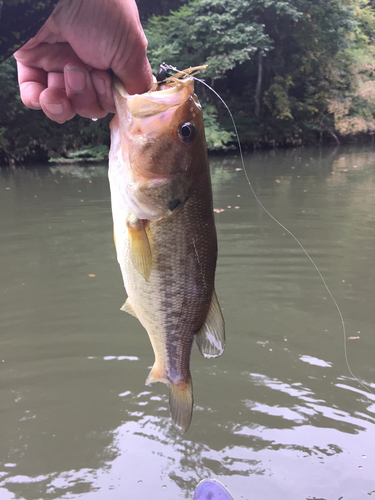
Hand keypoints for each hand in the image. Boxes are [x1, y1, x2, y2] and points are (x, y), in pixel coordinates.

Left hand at [14, 0, 152, 122]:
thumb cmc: (100, 11)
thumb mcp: (132, 48)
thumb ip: (138, 81)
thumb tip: (137, 104)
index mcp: (110, 59)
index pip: (111, 99)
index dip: (108, 99)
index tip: (107, 82)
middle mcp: (85, 61)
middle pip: (89, 105)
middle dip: (87, 98)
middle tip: (85, 72)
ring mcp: (57, 62)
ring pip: (63, 105)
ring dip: (65, 102)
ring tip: (65, 76)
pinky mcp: (31, 60)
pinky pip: (32, 95)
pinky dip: (38, 101)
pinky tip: (44, 96)